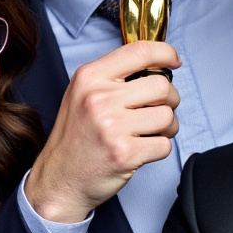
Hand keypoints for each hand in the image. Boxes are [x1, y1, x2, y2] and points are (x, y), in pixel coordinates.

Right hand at [24, 41, 180, 222]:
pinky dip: (159, 148)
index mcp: (89, 77)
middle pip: (162, 86)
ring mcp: (111, 126)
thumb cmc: (76, 137)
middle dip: (170, 100)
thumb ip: (114, 77)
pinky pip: (165, 144)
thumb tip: (158, 64)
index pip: (140, 51)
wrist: (58, 180)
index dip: (165, 53)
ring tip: (148, 133)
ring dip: (166, 127)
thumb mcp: (82, 94)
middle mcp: (99, 98)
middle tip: (157, 111)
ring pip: (168, 116)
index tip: (174, 60)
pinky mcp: (124, 153)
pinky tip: (141, 150)